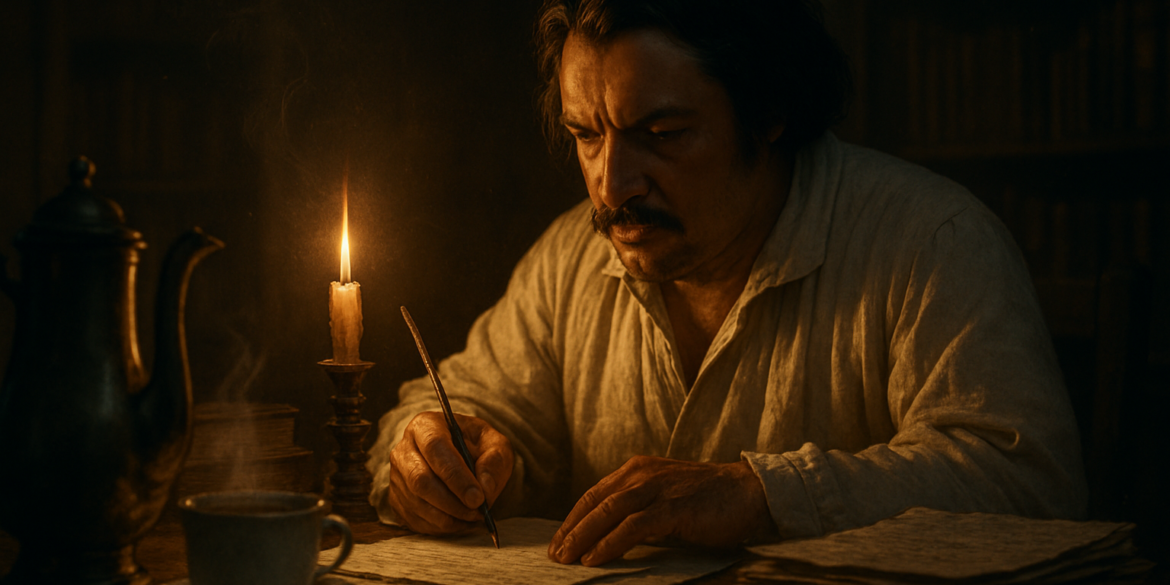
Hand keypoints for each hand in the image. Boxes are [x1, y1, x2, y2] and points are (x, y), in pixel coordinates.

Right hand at [386, 412, 513, 534]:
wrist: (462, 458)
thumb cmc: (477, 447)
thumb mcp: (495, 445)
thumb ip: (494, 461)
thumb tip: (484, 489)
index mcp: (426, 425)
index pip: (435, 447)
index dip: (456, 475)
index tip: (477, 497)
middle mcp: (404, 449)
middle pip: (420, 479)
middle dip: (452, 502)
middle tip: (478, 512)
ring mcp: (397, 476)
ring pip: (417, 503)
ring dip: (449, 517)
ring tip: (474, 517)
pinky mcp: (396, 500)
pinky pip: (415, 520)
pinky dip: (441, 527)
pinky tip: (460, 522)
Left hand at [548, 456, 775, 565]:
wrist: (750, 493)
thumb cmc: (708, 500)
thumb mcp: (665, 499)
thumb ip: (639, 510)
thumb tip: (609, 537)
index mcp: (638, 470)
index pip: (595, 495)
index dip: (573, 519)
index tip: (558, 543)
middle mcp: (642, 473)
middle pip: (595, 503)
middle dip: (571, 531)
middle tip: (554, 556)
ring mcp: (657, 488)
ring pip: (608, 512)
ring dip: (583, 537)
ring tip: (567, 560)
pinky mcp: (673, 507)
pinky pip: (633, 526)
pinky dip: (610, 543)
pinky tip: (595, 559)